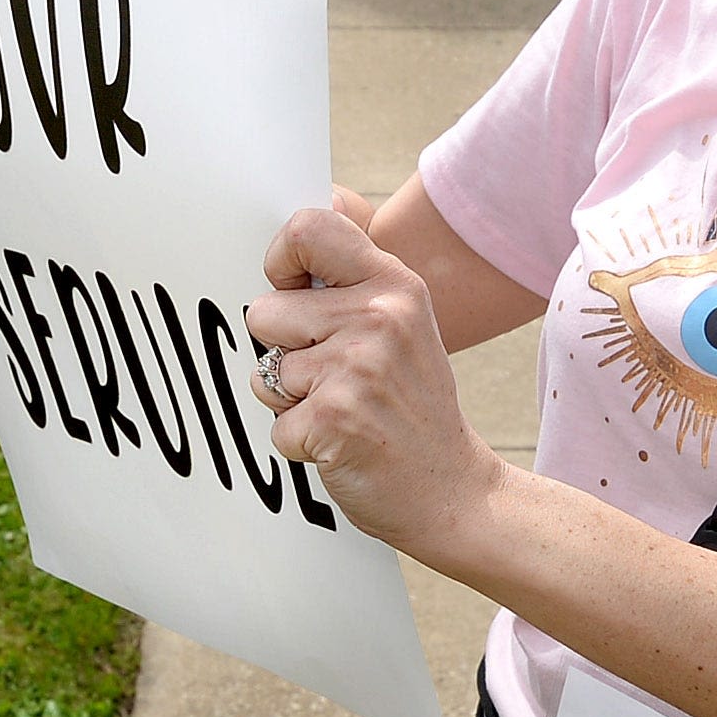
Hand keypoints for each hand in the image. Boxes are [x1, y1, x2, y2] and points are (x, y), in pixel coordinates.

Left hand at [242, 199, 499, 557]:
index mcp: (394, 283)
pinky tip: (341, 442)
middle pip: (264, 311)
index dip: (281, 260)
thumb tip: (289, 246)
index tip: (290, 289)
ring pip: (265, 369)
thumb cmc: (412, 407)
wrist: (452, 489)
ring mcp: (358, 366)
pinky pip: (275, 423)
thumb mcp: (402, 324)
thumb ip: (352, 285)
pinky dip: (299, 442)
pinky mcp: (335, 416)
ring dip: (291, 400)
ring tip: (342, 408)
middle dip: (282, 351)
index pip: (308, 227)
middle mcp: (380, 316)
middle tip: (333, 377)